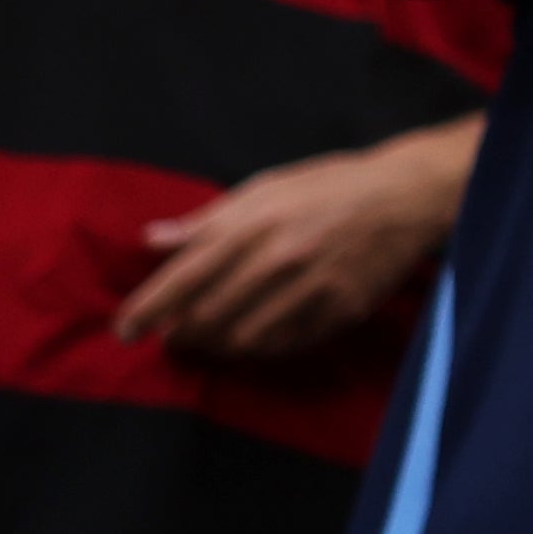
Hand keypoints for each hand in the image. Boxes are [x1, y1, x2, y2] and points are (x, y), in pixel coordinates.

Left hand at [116, 124, 468, 361]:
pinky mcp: (341, 310)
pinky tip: (254, 339)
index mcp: (254, 224)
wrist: (408, 196)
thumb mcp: (267, 187)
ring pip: (244, 338)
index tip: (125, 329)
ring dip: (217, 346)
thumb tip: (151, 240)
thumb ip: (208, 219)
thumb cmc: (330, 186)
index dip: (146, 309)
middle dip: (179, 333)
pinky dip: (261, 347)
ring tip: (209, 341)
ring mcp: (312, 289)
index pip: (183, 276)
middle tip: (172, 336)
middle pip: (208, 316)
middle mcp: (278, 259)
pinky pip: (287, 344)